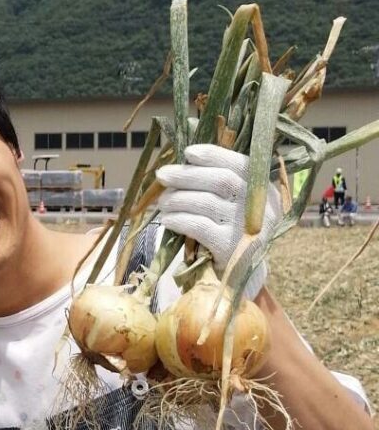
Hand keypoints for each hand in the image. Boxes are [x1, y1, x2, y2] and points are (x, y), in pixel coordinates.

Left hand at [156, 144, 280, 298]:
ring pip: (207, 202)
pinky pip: (199, 226)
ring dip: (177, 198)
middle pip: (221, 181)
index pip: (241, 164)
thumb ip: (218, 184)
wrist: (239, 277)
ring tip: (162, 202)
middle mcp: (263, 208)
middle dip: (186, 175)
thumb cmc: (230, 232)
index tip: (188, 153)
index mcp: (266, 191)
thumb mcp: (233, 206)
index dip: (213, 155)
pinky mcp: (232, 249)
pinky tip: (167, 220)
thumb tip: (181, 162)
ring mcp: (249, 229)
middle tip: (162, 176)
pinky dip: (179, 219)